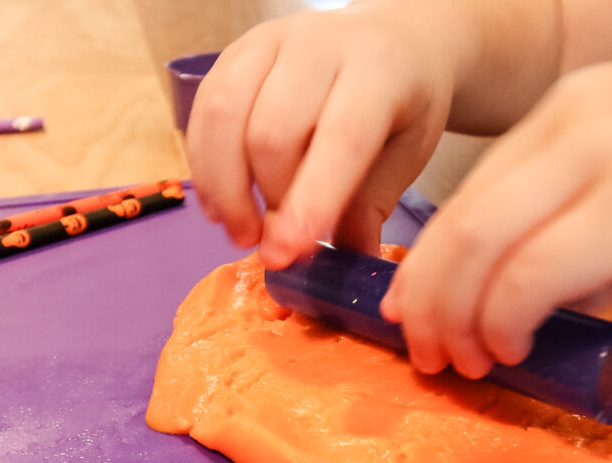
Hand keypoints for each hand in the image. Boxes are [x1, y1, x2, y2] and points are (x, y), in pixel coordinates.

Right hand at [187, 3, 455, 266]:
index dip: (311, 199)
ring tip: (242, 233)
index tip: (288, 252)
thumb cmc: (403, 104)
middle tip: (277, 250)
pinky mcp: (236, 51)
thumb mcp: (408, 153)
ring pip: (225, 117)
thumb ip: (370, 206)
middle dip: (269, 201)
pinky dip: (206, 167)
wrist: (394, 40)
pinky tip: (220, 205)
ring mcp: (271, 42)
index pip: (341, 137)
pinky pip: (203, 111)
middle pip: (273, 131)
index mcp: (378, 71)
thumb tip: (341, 272)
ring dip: (225, 189)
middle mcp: (320, 45)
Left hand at [381, 61, 611, 377]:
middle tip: (426, 352)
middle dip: (427, 295)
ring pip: (484, 243)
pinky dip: (506, 318)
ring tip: (461, 362)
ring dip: (456, 314)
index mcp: (580, 108)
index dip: (436, 260)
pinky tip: (511, 349)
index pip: (476, 191)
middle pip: (464, 216)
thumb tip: (543, 294)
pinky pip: (536, 274)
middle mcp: (582, 120)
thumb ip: (597, 224)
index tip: (422, 311)